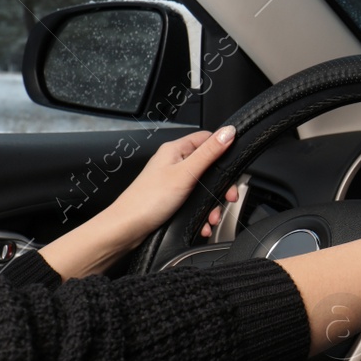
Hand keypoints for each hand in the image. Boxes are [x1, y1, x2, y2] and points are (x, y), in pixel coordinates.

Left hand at [40, 126, 238, 279]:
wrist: (126, 229)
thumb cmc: (148, 200)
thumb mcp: (185, 173)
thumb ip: (209, 153)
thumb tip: (229, 132)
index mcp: (175, 150)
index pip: (207, 139)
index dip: (223, 150)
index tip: (234, 166)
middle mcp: (174, 163)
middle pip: (210, 166)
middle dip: (220, 185)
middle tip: (227, 197)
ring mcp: (174, 181)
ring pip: (205, 187)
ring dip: (213, 204)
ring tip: (212, 217)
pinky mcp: (173, 198)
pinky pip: (196, 202)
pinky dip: (203, 213)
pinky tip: (203, 223)